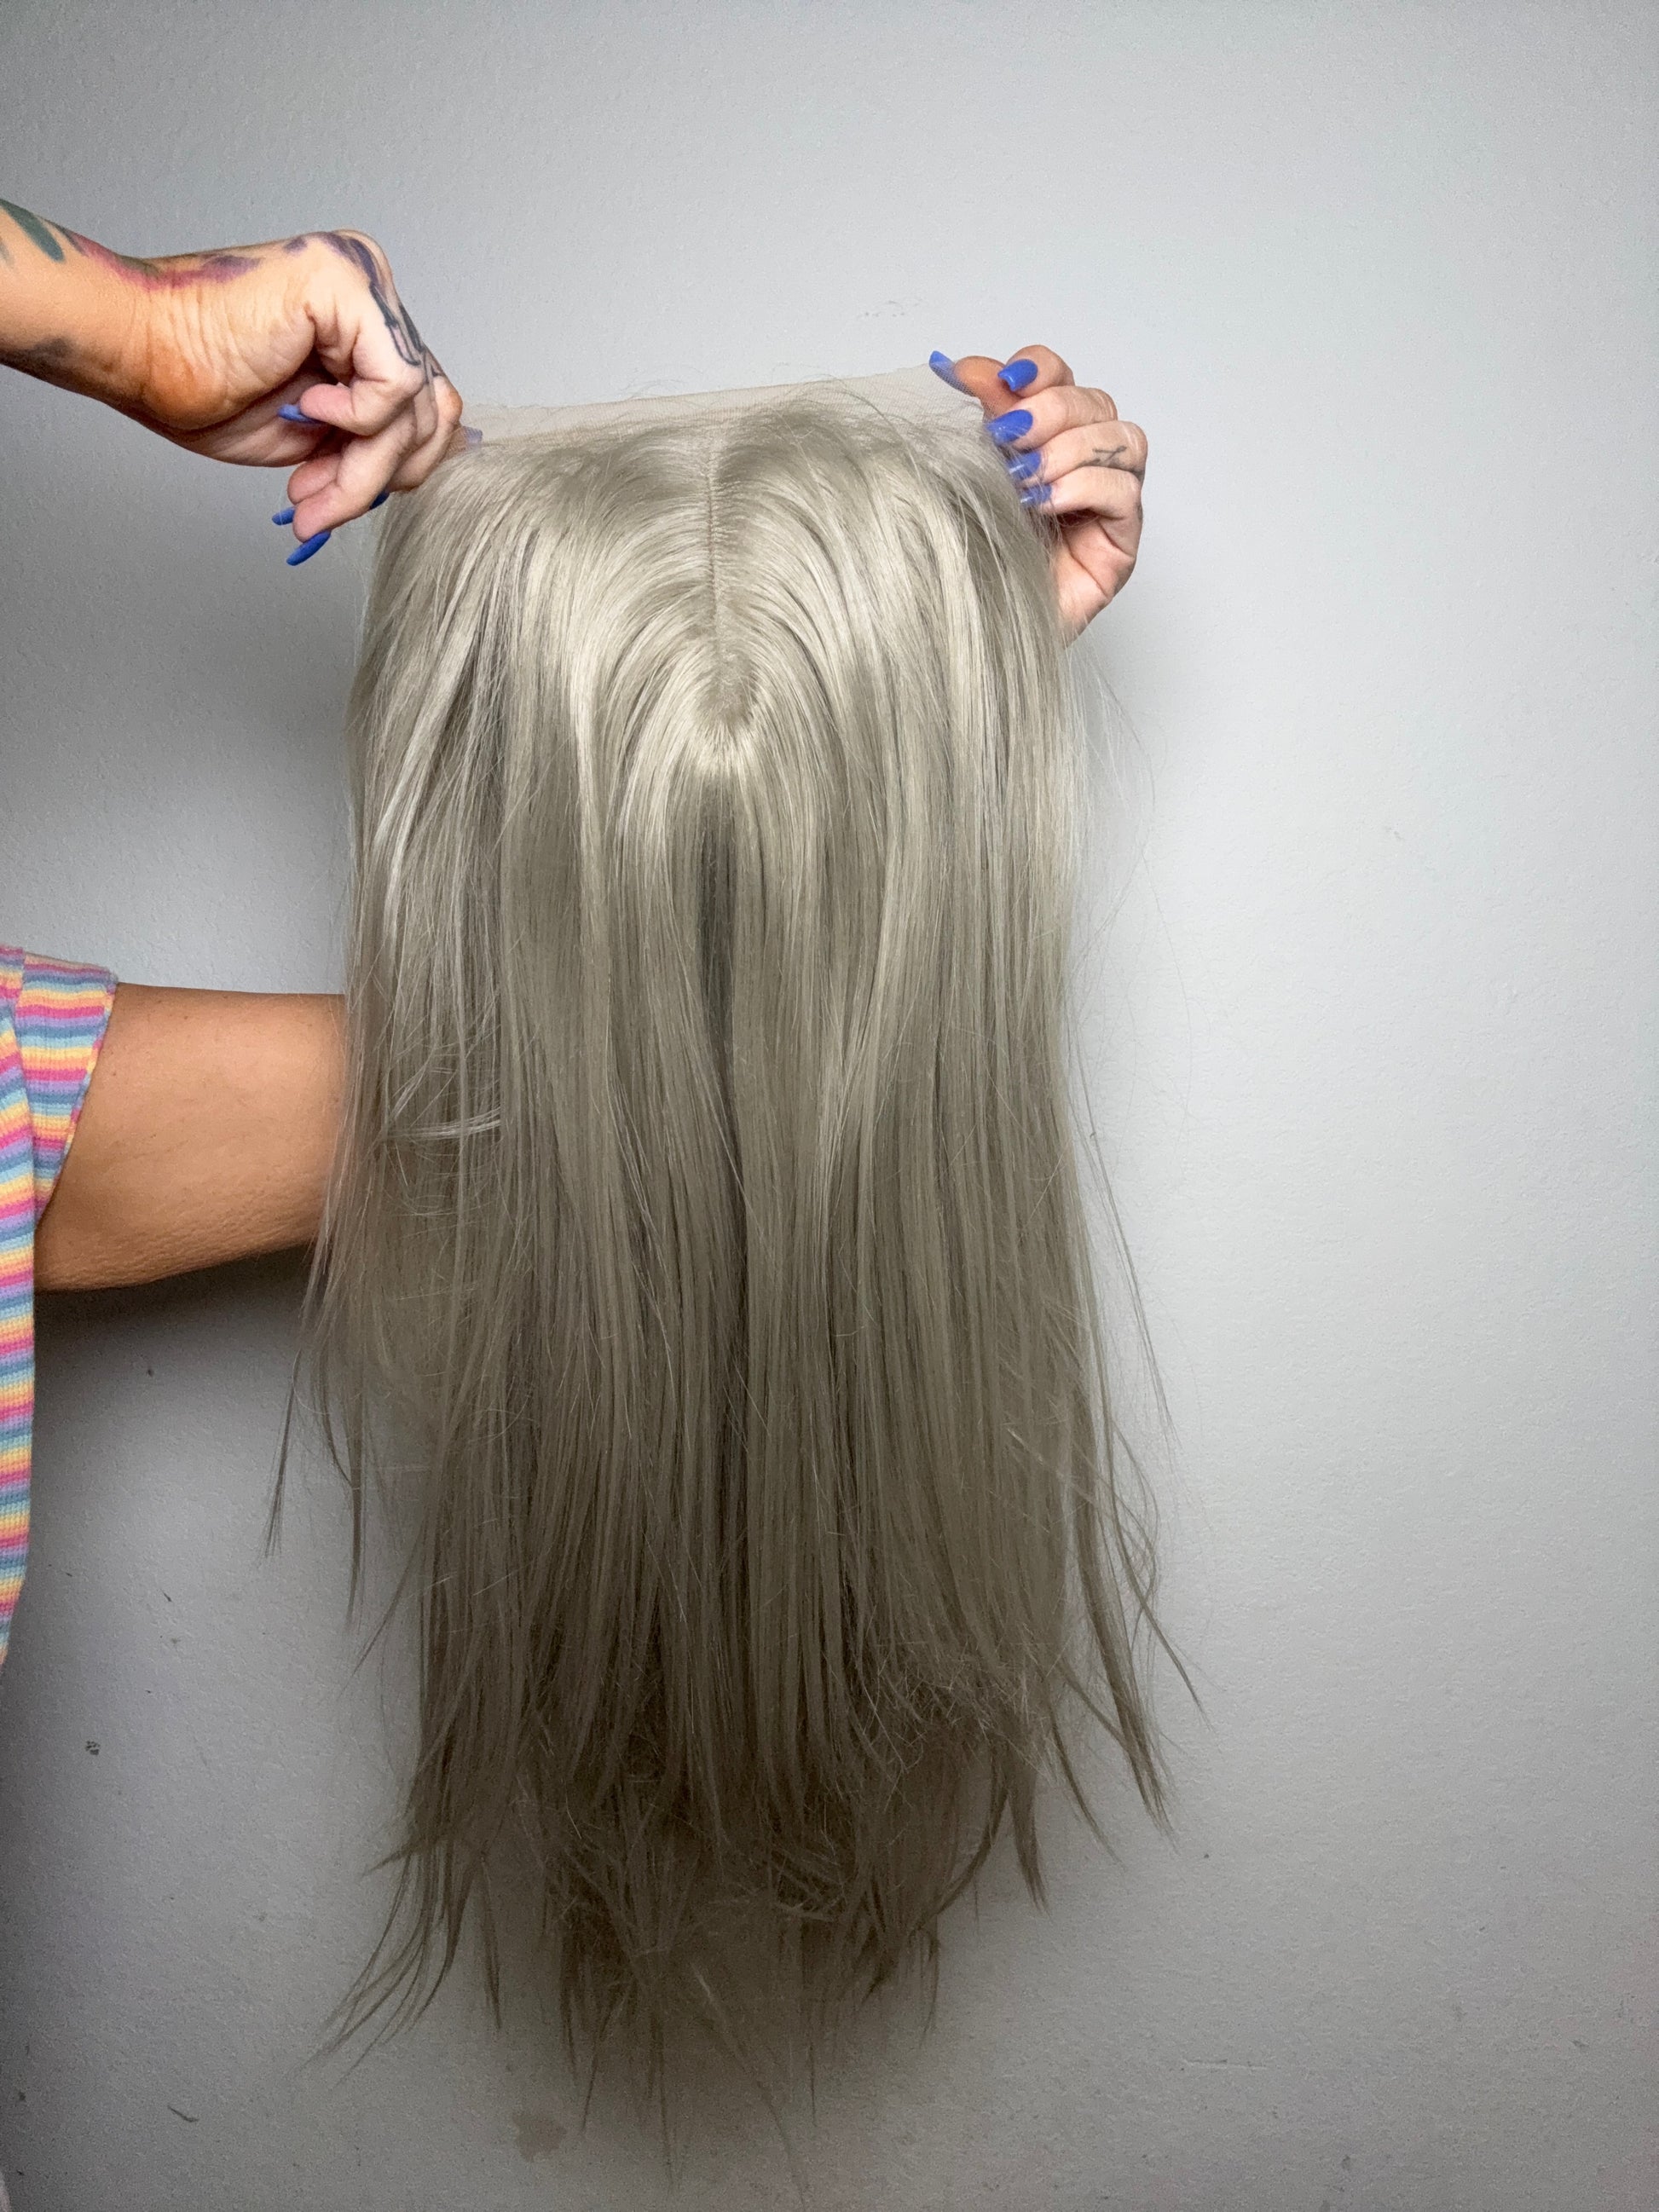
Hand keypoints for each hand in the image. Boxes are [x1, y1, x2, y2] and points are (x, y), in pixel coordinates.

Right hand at [0, 203, 463, 542]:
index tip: (331, 499)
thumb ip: (378, 438)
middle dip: (378, 476)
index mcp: (366, 323)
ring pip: (417, 406)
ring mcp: (363, 279)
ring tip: (309, 487)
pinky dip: (357, 420)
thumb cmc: (204, 386)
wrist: (138, 353)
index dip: (390, 468)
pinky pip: (396, 383)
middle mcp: (372, 292)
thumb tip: (440, 459)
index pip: (428, 407)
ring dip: (363, 468)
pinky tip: (306, 409)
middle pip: (433, 410)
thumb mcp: (318, 436)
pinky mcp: (348, 283)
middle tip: (318, 506)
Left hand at [930, 345, 1145, 638]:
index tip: (1001, 381)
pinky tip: (1044, 504)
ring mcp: (1105, 506)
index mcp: (1042, 440)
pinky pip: (1124, 493)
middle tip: (1007, 436)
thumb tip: (959, 367)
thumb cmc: (965, 561)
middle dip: (1051, 410)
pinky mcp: (1118, 545)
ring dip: (1069, 449)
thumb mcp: (963, 476)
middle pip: (1095, 403)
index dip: (1040, 369)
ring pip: (1123, 440)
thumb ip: (972, 422)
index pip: (1061, 378)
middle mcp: (1080, 466)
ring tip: (1024, 479)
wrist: (966, 633)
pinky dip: (1083, 487)